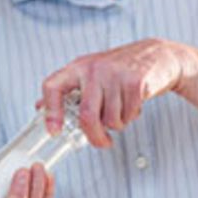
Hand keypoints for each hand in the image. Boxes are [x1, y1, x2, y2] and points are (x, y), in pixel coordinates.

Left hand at [40, 38, 188, 146]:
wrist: (157, 55)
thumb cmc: (120, 67)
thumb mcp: (89, 73)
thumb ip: (67, 91)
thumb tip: (39, 107)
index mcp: (78, 67)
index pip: (53, 87)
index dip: (50, 112)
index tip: (54, 132)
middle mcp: (93, 69)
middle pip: (87, 116)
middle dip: (95, 137)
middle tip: (102, 142)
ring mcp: (115, 75)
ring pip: (110, 120)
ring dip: (117, 124)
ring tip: (121, 111)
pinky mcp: (136, 82)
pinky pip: (128, 115)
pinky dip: (131, 117)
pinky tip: (133, 104)